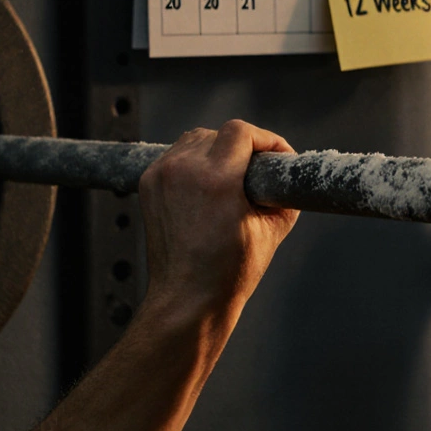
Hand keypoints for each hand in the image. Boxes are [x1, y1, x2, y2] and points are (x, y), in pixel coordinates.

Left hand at [139, 120, 299, 319]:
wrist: (187, 298)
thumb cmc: (229, 272)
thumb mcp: (273, 230)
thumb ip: (281, 194)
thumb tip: (282, 175)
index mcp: (215, 180)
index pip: (241, 132)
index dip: (266, 139)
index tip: (276, 156)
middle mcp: (182, 171)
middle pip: (219, 133)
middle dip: (244, 146)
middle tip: (259, 171)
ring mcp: (160, 176)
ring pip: (196, 139)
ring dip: (218, 150)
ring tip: (232, 176)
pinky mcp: (148, 184)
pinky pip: (176, 156)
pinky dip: (195, 162)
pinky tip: (207, 185)